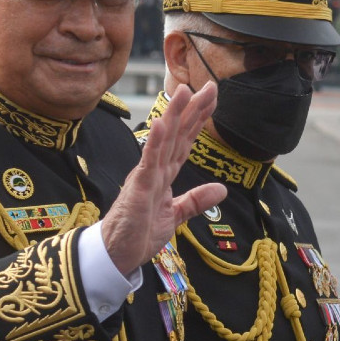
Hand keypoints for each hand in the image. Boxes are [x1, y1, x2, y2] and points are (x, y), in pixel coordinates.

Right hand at [102, 83, 226, 274]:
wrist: (117, 255)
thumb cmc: (138, 235)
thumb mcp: (175, 216)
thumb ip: (196, 201)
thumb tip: (222, 190)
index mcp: (163, 174)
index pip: (184, 142)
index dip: (198, 120)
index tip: (210, 98)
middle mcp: (154, 169)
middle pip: (177, 134)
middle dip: (193, 110)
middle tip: (209, 86)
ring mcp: (145, 176)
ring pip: (163, 140)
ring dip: (174, 115)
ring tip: (184, 91)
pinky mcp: (138, 187)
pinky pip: (148, 161)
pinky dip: (154, 142)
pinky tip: (160, 123)